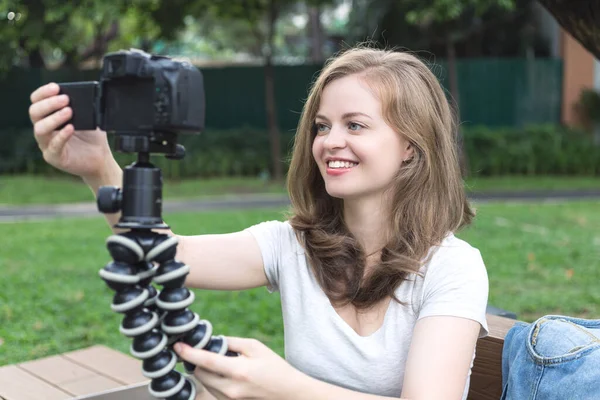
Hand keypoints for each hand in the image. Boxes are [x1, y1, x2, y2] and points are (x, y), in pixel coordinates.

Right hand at [29, 82, 116, 179]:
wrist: (101, 158)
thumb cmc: (92, 137)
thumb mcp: (88, 117)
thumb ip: (82, 106)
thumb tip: (81, 94)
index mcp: (48, 116)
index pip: (36, 101)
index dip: (43, 93)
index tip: (56, 87)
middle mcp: (44, 129)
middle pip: (34, 112)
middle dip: (49, 103)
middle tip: (66, 99)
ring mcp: (46, 144)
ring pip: (39, 129)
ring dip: (54, 118)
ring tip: (69, 112)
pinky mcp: (54, 157)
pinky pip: (53, 146)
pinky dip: (61, 135)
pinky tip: (71, 128)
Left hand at [175, 337, 303, 399]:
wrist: (290, 394)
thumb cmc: (274, 368)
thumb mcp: (256, 347)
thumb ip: (231, 342)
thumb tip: (212, 340)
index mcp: (238, 371)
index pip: (205, 361)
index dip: (188, 352)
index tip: (177, 346)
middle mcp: (230, 389)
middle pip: (199, 374)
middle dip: (198, 361)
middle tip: (207, 351)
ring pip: (205, 384)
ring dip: (206, 372)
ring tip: (224, 364)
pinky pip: (214, 392)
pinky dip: (215, 382)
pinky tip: (228, 375)